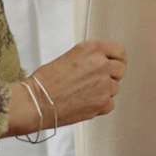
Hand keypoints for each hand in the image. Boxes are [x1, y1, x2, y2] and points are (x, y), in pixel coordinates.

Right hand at [8, 39, 126, 134]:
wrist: (35, 103)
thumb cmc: (44, 82)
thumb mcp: (70, 57)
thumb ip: (91, 57)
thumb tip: (103, 63)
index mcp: (93, 49)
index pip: (119, 51)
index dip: (116, 59)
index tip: (114, 64)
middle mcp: (102, 64)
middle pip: (120, 69)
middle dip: (111, 76)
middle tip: (96, 82)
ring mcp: (105, 84)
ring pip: (115, 88)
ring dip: (104, 91)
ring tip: (83, 94)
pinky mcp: (103, 102)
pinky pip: (110, 104)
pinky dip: (100, 106)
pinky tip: (85, 103)